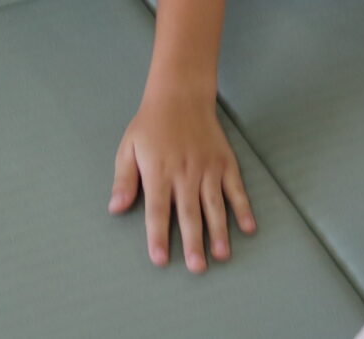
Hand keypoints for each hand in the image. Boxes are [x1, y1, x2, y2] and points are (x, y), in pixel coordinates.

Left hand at [110, 86, 255, 271]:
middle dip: (193, 243)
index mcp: (159, 171)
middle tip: (196, 268)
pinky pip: (236, 189)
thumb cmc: (151, 125)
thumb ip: (124, 180)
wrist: (180, 95)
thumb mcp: (128, 148)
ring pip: (214, 205)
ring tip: (222, 256)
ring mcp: (208, 168)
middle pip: (189, 213)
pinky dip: (244, 208)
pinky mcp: (225, 162)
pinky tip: (248, 227)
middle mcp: (185, 173)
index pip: (158, 210)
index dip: (158, 236)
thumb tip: (115, 208)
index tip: (160, 259)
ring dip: (219, 232)